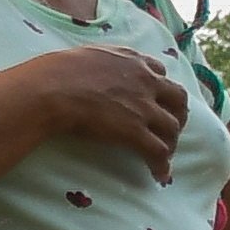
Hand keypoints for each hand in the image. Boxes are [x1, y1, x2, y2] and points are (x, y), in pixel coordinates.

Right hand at [22, 45, 193, 181]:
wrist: (51, 90)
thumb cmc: (55, 72)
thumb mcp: (87, 54)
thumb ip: (103, 60)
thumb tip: (98, 67)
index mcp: (132, 61)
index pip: (159, 71)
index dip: (159, 87)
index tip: (155, 98)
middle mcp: (145, 81)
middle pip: (178, 98)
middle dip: (178, 114)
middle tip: (170, 128)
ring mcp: (143, 107)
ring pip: (172, 127)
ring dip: (171, 142)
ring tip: (165, 156)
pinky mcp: (135, 132)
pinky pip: (158, 151)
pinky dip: (162, 165)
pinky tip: (158, 175)